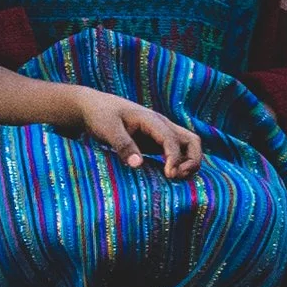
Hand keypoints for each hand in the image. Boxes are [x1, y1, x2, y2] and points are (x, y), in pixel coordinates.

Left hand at [70, 88, 201, 177]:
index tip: (169, 175)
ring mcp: (161, 134)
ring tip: (175, 179)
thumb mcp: (107, 129)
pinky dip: (179, 164)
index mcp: (151, 119)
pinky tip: (168, 177)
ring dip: (189, 163)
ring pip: (188, 147)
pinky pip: (177, 153)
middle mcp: (162, 125)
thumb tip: (138, 165)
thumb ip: (123, 145)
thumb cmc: (100, 115)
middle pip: (192, 141)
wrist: (94, 107)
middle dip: (192, 160)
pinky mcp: (156, 142)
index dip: (174, 158)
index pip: (171, 139)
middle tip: (177, 177)